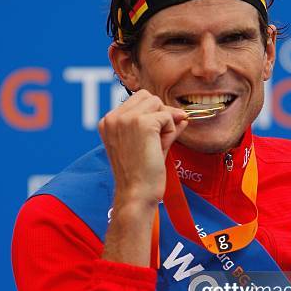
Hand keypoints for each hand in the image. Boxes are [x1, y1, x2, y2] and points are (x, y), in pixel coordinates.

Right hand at [98, 90, 187, 206]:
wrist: (137, 194)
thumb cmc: (142, 176)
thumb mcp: (150, 145)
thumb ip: (163, 128)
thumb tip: (182, 115)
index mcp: (108, 122)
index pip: (137, 101)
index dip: (154, 114)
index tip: (158, 135)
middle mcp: (113, 117)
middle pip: (147, 97)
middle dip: (160, 114)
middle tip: (162, 138)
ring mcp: (126, 118)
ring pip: (157, 103)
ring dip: (165, 122)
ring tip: (160, 144)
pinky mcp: (141, 123)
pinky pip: (167, 116)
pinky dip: (170, 131)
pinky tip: (162, 148)